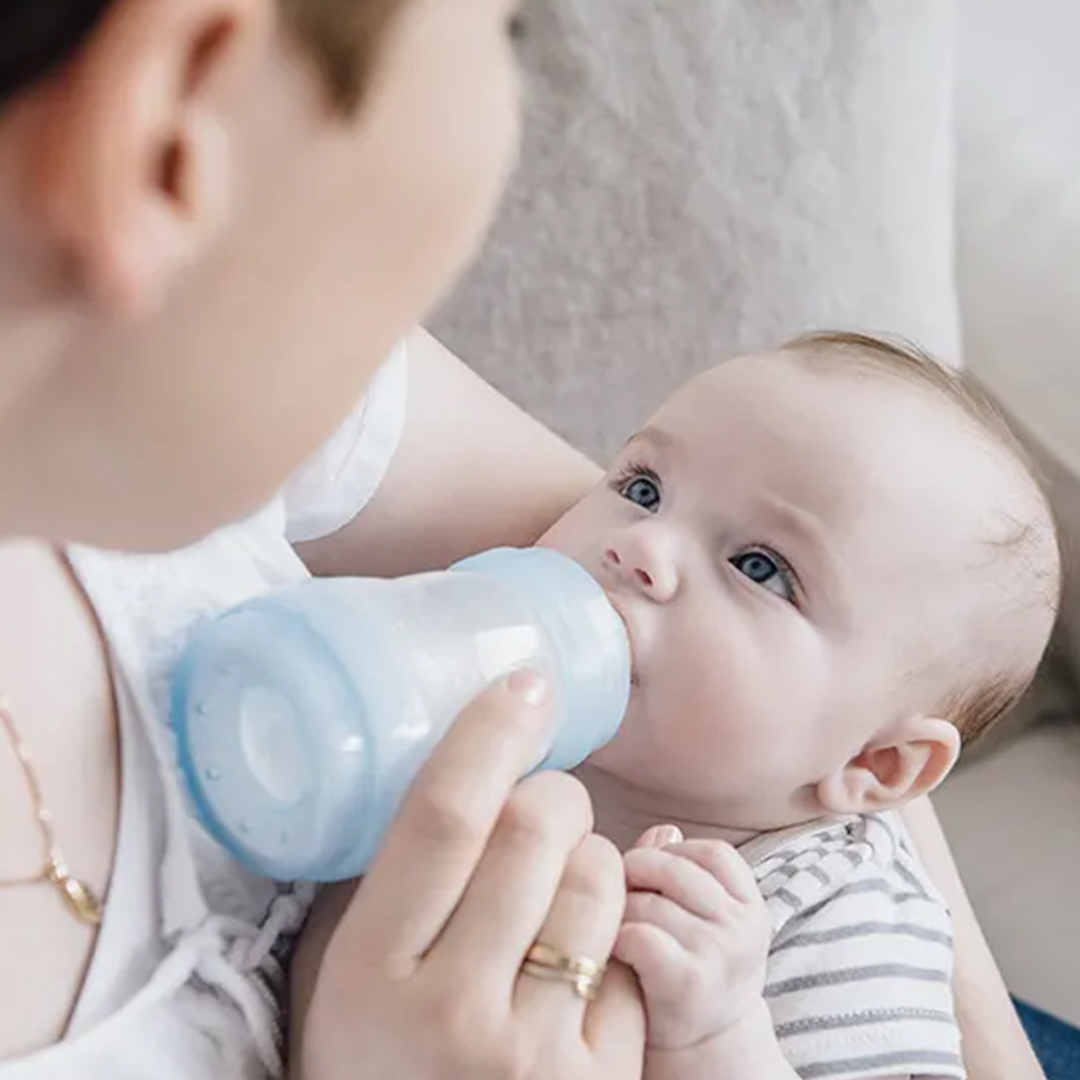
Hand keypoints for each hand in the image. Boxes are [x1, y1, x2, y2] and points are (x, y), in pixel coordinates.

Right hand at [295, 670, 645, 1079]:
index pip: (442, 816)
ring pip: (597, 879)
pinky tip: (575, 973)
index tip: (527, 682)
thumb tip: (467, 759)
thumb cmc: (384, 1062)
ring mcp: (533, 1053)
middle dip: (554, 796)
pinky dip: (612, 939)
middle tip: (542, 811)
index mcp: (372, 971)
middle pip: (536, 828)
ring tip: (559, 895)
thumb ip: (395, 884)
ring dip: (591, 860)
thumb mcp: (352, 980)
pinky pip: (629, 952)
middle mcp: (450, 1013)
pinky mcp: (601, 1079)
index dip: (490, 732)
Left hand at [614, 828, 769, 1051]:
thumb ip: (679, 870)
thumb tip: (661, 831)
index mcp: (751, 906)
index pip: (710, 852)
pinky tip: (611, 951)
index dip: (670, 854)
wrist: (701, 1052)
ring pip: (648, 900)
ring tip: (608, 926)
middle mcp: (742, 928)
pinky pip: (640, 934)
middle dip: (633, 876)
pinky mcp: (687, 981)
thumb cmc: (689, 970)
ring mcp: (718, 954)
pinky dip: (616, 937)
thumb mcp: (699, 919)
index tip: (648, 877)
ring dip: (616, 909)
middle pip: (672, 868)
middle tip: (613, 896)